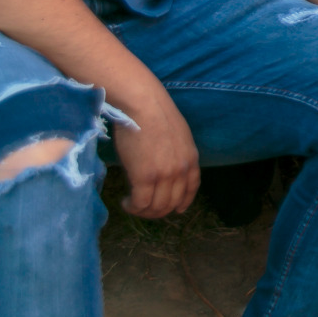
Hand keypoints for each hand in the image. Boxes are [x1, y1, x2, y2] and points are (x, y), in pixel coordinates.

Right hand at [111, 84, 200, 218]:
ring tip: (132, 205)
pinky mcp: (144, 177)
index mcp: (191, 159)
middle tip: (143, 207)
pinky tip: (126, 202)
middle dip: (158, 211)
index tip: (176, 209)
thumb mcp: (178, 135)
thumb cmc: (155, 114)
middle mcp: (181, 170)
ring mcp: (164, 175)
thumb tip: (164, 168)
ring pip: (157, 207)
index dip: (183, 202)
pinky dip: (133, 207)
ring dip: (144, 211)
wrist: (143, 105)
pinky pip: (141, 203)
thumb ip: (176, 154)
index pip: (191, 189)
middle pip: (173, 203)